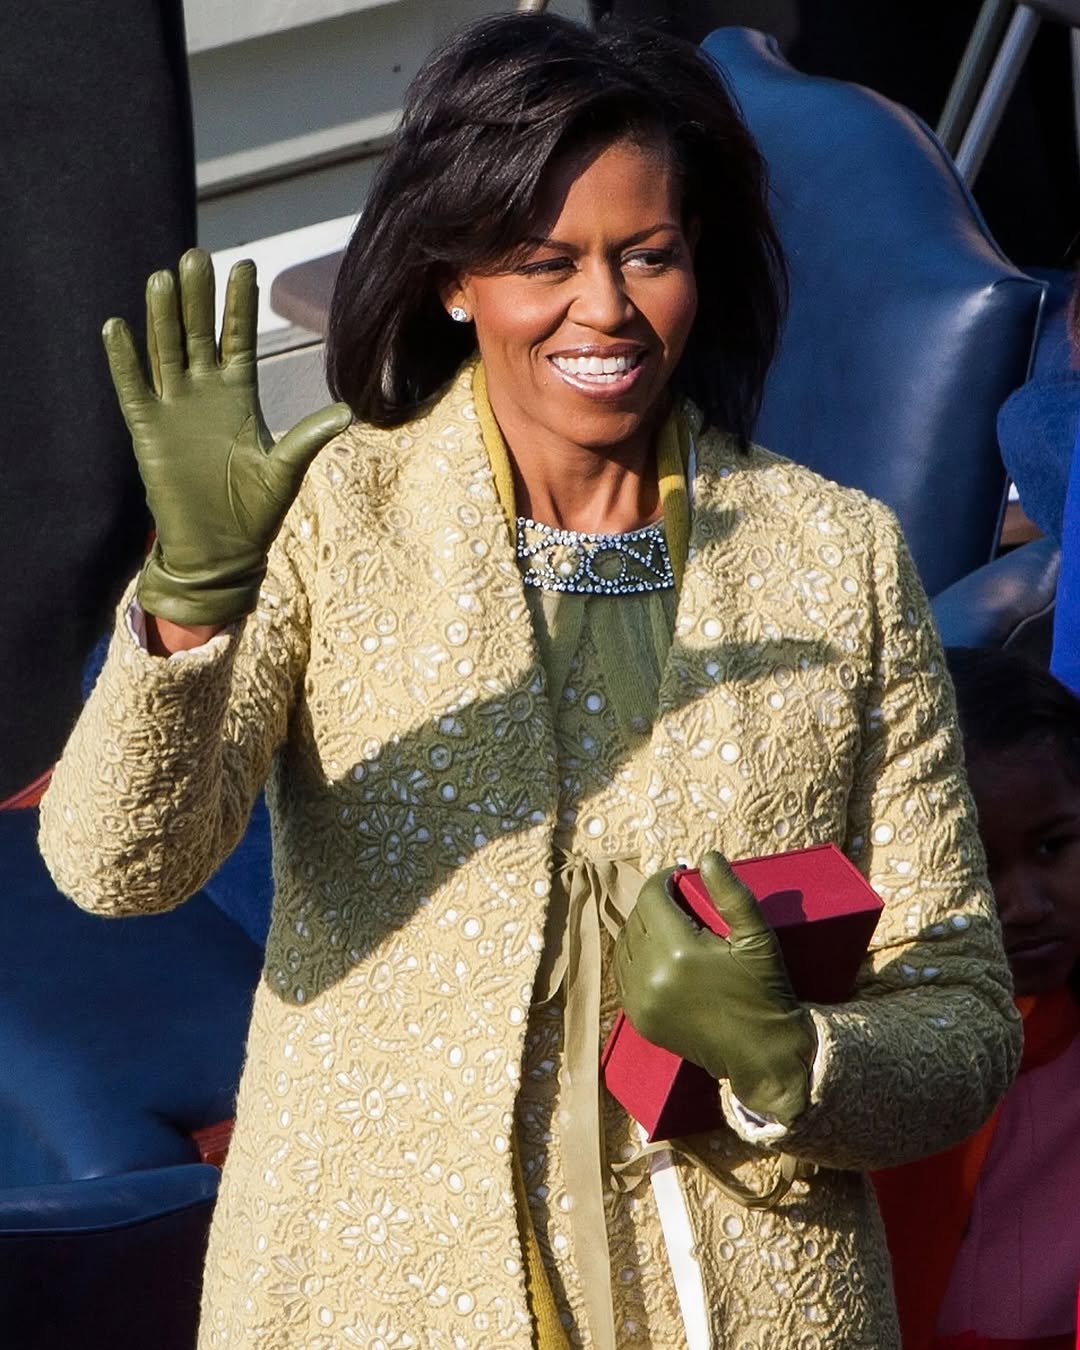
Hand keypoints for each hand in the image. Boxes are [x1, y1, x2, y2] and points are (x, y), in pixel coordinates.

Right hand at [102, 248, 351, 625]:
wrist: (221, 549)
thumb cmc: (256, 511)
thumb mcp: (286, 469)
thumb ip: (308, 437)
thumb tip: (347, 412)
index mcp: (240, 395)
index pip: (238, 338)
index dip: (239, 305)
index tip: (243, 265)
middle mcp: (205, 393)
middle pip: (199, 334)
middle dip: (198, 298)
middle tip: (197, 256)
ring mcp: (175, 409)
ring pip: (166, 352)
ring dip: (163, 318)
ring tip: (163, 279)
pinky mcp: (149, 431)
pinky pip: (134, 390)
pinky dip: (125, 361)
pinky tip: (117, 328)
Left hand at [614, 851, 815, 1125]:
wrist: (762, 1054)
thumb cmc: (764, 992)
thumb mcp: (757, 939)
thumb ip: (731, 895)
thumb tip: (707, 857)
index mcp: (679, 951)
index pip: (652, 897)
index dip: (663, 879)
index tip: (679, 875)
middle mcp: (652, 976)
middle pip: (637, 918)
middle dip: (655, 903)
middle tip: (677, 899)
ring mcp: (642, 1001)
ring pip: (626, 945)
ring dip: (642, 928)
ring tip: (667, 924)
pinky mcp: (640, 1020)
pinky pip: (624, 975)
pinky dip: (636, 958)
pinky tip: (656, 953)